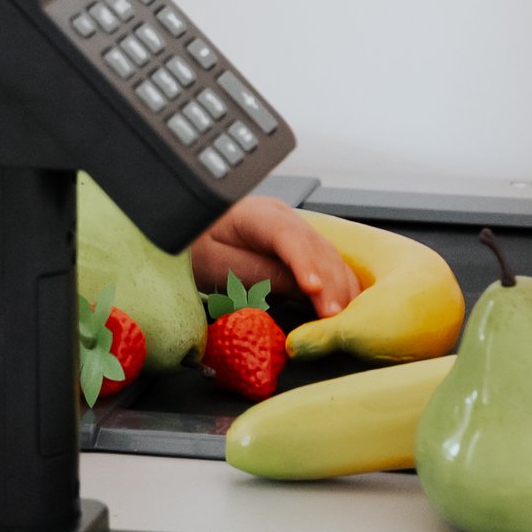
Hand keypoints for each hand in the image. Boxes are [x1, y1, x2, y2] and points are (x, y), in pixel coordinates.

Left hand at [192, 194, 361, 320]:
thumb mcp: (218, 265)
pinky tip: (346, 305)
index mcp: (257, 213)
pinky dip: (338, 285)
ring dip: (340, 287)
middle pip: (317, 248)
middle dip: (330, 284)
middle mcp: (283, 216)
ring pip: (328, 256)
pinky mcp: (298, 247)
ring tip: (345, 318)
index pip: (289, 236)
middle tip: (335, 318)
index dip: (305, 263)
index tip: (314, 289)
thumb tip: (302, 289)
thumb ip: (258, 273)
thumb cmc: (195, 247)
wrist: (186, 235)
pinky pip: (325, 264)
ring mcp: (294, 229)